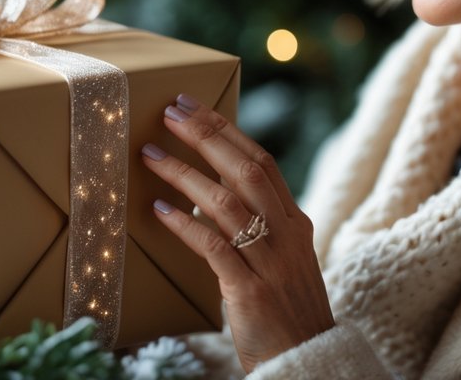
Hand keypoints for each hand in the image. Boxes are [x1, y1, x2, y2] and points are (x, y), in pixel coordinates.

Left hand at [142, 92, 334, 371]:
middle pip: (246, 170)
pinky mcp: (250, 291)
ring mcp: (270, 262)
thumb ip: (260, 226)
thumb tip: (215, 188)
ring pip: (226, 202)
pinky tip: (159, 210)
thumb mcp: (284, 259)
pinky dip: (184, 225)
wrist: (309, 363)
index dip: (226, 131)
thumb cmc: (286, 312)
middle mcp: (287, 235)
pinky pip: (213, 247)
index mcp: (296, 222)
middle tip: (171, 111)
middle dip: (206, 135)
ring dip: (184, 173)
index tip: (193, 106)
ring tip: (150, 155)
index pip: (261, 162)